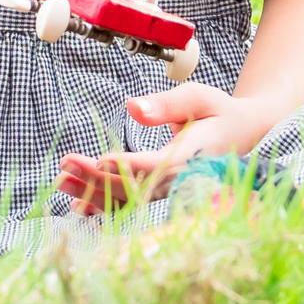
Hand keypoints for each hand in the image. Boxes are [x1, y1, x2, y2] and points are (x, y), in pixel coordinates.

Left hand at [55, 83, 282, 213]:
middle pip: (136, 185)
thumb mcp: (199, 97)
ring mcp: (171, 191)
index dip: (130, 166)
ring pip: (129, 198)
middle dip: (98, 176)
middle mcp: (181, 180)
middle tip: (65, 164)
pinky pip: (132, 204)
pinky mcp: (162, 193)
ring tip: (61, 181)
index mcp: (194, 155)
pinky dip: (105, 206)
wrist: (242, 135)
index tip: (101, 159)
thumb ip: (167, 104)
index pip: (158, 164)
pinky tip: (77, 206)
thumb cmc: (219, 111)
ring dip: (94, 192)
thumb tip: (131, 107)